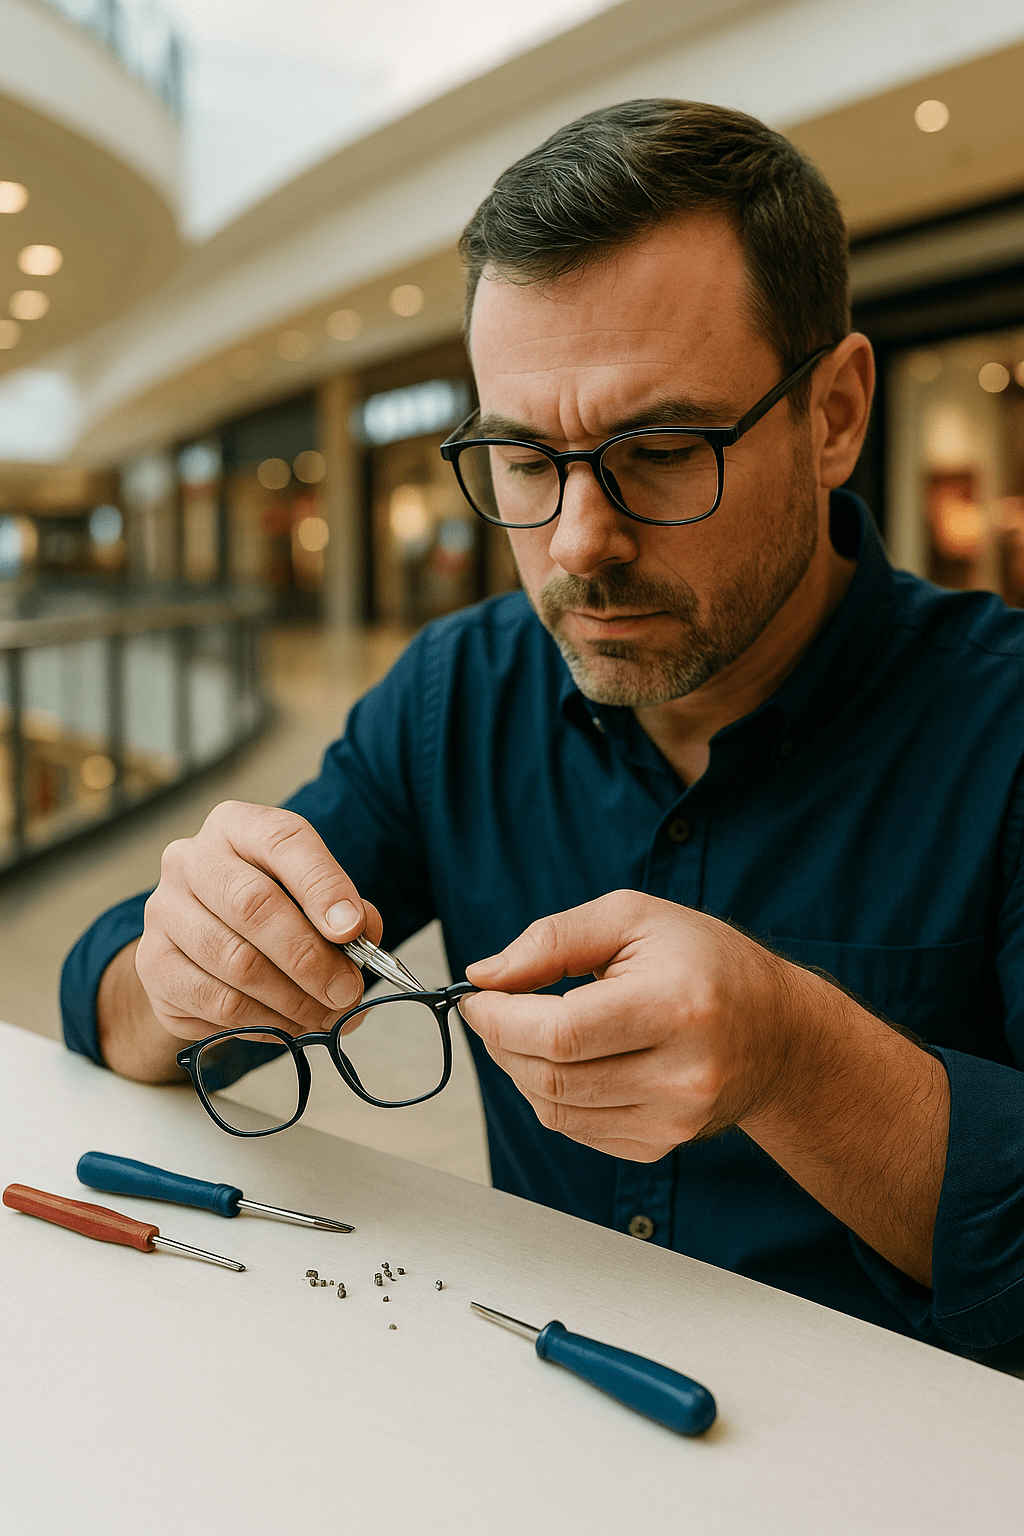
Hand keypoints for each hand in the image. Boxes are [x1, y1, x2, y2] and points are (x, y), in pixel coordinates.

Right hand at [134, 800, 381, 1046]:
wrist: (203, 938)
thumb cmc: (272, 908)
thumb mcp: (312, 894)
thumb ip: (345, 910)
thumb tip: (359, 939)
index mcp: (237, 826)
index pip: (282, 841)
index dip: (322, 887)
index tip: (352, 930)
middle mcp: (190, 860)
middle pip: (252, 904)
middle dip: (309, 956)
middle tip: (346, 990)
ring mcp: (164, 911)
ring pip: (235, 962)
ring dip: (292, 998)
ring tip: (326, 1015)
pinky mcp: (152, 964)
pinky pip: (214, 1002)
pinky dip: (261, 1022)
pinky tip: (287, 1025)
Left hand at [461, 889, 948, 1286]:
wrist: (778, 1032)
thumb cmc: (705, 963)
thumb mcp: (633, 918)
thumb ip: (553, 939)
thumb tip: (484, 975)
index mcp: (677, 1006)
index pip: (560, 1032)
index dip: (500, 1018)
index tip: (477, 997)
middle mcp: (683, 1073)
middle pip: (550, 1076)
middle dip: (502, 1042)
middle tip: (494, 1010)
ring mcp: (675, 1119)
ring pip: (554, 1109)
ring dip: (520, 1069)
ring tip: (530, 1030)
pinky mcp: (662, 1145)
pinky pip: (575, 1128)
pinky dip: (551, 1095)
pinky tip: (567, 1060)